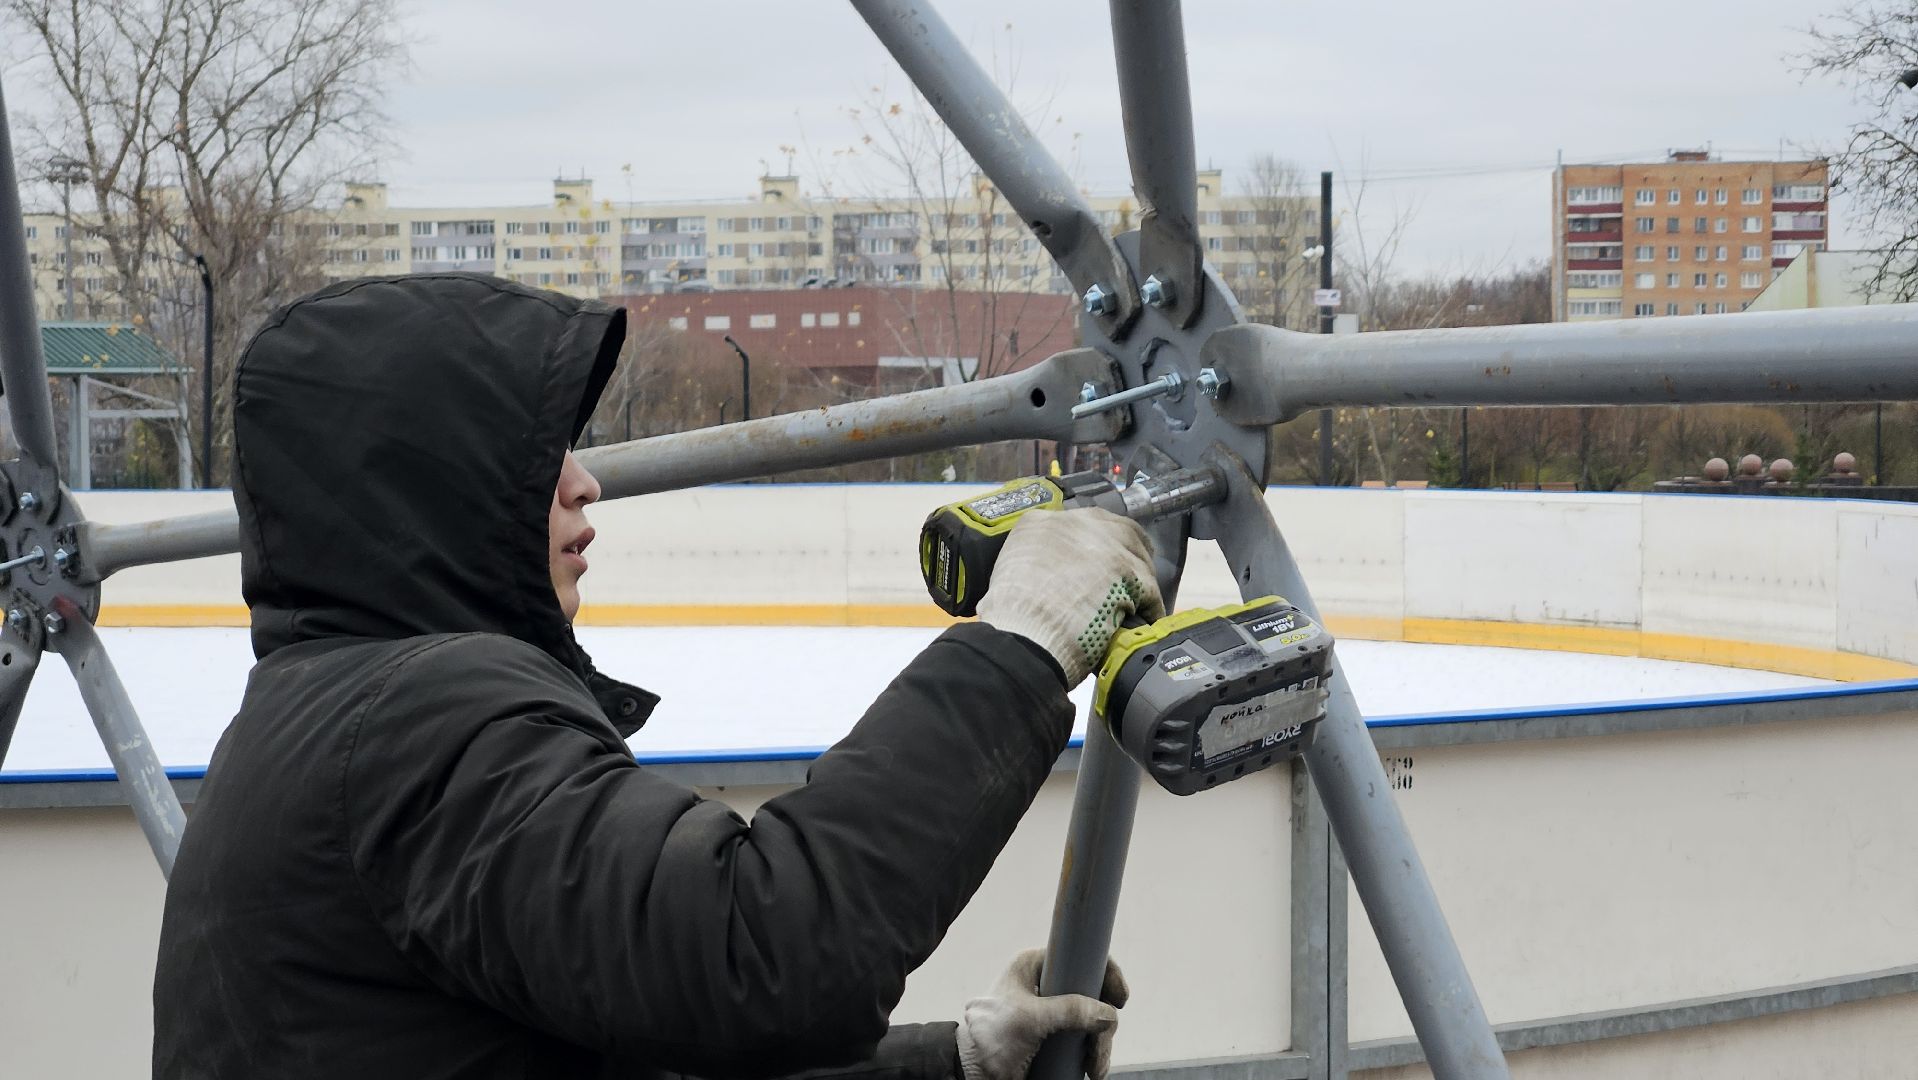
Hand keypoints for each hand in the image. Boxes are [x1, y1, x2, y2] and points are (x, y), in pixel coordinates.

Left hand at [956, 949, 1129, 1079]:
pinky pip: (1086, 1040)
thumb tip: (1108, 1015)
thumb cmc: (989, 1039)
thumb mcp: (1029, 1020)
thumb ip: (1068, 1010)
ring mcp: (1053, 1012)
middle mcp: (1047, 985)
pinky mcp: (1056, 1036)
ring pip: (1093, 1022)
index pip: (1080, 956)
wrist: (973, 1074)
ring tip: (1093, 1069)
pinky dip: (1093, 1055)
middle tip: (1099, 1049)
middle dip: (1102, 1025)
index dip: (1106, 973)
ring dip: (1100, 1046)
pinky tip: (1092, 1070)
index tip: (1120, 999)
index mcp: (1035, 967)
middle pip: (1094, 996)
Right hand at [976, 510, 1163, 686]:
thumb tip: (1042, 575)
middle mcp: (1076, 524)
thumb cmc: (1009, 613)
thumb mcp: (1009, 570)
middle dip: (1126, 549)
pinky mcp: (1129, 571)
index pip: (1078, 523)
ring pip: (1137, 554)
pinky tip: (1146, 618)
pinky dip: (1150, 605)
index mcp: (1041, 523)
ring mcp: (1106, 544)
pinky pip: (1150, 587)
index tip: (1095, 558)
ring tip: (1137, 601)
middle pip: (1117, 528)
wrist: (1026, 633)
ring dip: (1141, 577)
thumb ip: (1030, 561)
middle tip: (1127, 574)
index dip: (1092, 543)